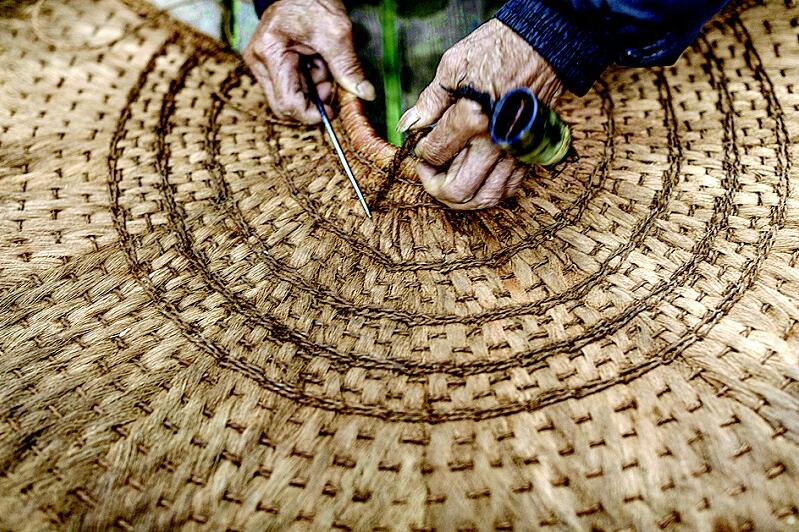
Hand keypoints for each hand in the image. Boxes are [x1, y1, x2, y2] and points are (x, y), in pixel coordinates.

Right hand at [243, 0, 375, 122]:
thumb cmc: (314, 3)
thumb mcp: (337, 34)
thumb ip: (348, 67)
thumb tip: (366, 93)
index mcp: (271, 52)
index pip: (287, 103)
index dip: (311, 114)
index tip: (332, 110)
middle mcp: (259, 62)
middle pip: (285, 106)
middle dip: (312, 102)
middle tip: (330, 85)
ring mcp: (262, 65)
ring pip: (289, 99)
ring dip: (312, 91)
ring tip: (324, 67)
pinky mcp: (269, 66)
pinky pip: (290, 88)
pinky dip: (308, 83)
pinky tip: (316, 65)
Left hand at [398, 19, 562, 208]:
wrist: (543, 45)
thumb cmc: (497, 50)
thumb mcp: (453, 66)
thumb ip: (430, 101)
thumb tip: (408, 125)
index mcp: (471, 118)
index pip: (434, 155)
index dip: (420, 153)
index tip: (420, 144)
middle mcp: (494, 141)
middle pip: (458, 191)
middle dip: (435, 187)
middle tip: (429, 171)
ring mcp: (514, 151)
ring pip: (485, 198)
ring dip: (462, 197)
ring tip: (449, 180)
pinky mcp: (528, 153)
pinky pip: (509, 189)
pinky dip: (489, 192)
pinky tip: (476, 179)